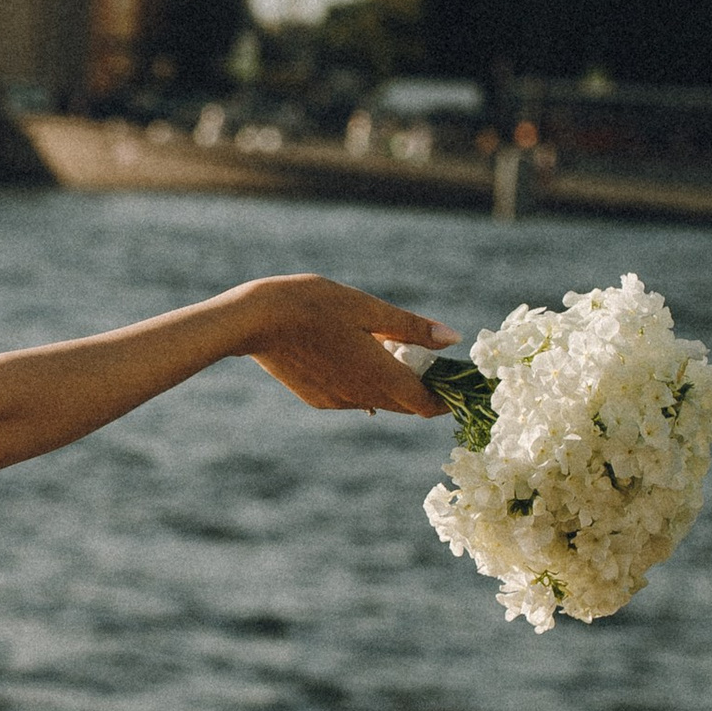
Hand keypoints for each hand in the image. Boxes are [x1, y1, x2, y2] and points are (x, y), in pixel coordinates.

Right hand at [235, 278, 454, 415]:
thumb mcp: (367, 308)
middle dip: (423, 388)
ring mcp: (338, 401)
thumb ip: (411, 328)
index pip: (428, 404)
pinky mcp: (318, 398)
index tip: (457, 379)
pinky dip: (364, 380)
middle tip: (428, 358)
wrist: (254, 321)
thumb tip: (452, 340)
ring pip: (379, 399)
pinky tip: (351, 352)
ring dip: (392, 382)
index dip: (448, 396)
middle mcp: (363, 396)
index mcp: (381, 376)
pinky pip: (353, 395)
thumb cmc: (313, 305)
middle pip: (407, 405)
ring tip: (387, 346)